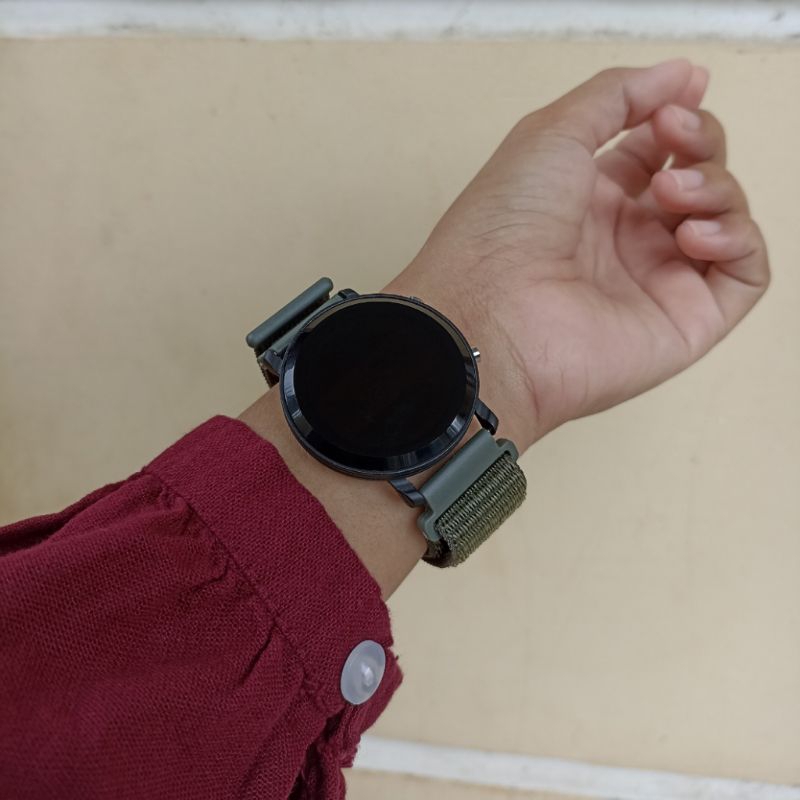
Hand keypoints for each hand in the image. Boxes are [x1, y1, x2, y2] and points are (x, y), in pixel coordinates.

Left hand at [385, 59, 769, 452]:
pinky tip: (693, 236)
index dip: (676, 119)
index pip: (658, 150)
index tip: (676, 101)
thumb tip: (685, 73)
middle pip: (698, 177)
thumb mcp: (552, 135)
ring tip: (670, 194)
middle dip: (701, 143)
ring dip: (716, 187)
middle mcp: (626, 239)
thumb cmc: (506, 221)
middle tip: (675, 137)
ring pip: (726, 219)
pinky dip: (739, 241)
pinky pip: (745, 276)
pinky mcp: (684, 323)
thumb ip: (617, 96)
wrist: (490, 314)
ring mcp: (656, 282)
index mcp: (590, 197)